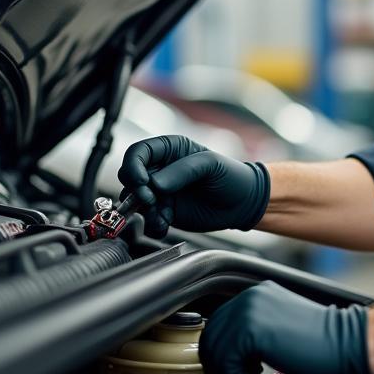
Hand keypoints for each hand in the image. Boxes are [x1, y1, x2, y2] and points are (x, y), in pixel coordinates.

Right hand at [117, 134, 269, 237]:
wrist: (243, 203)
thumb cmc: (231, 176)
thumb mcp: (210, 165)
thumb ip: (183, 171)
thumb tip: (156, 183)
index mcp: (170, 150)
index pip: (138, 152)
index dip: (133, 166)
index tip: (142, 181)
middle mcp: (161, 169)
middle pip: (129, 177)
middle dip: (137, 191)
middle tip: (153, 200)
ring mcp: (160, 192)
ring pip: (135, 201)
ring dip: (145, 211)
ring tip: (164, 215)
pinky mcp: (164, 211)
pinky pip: (147, 219)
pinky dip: (153, 224)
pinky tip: (166, 223)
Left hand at [199, 282, 373, 373]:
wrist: (347, 343)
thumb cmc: (320, 343)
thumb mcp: (278, 327)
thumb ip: (253, 331)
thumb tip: (226, 353)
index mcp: (255, 294)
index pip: (217, 326)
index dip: (223, 355)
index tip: (238, 372)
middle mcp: (249, 297)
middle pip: (210, 339)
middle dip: (222, 367)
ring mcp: (249, 311)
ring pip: (214, 353)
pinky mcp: (252, 330)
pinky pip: (226, 365)